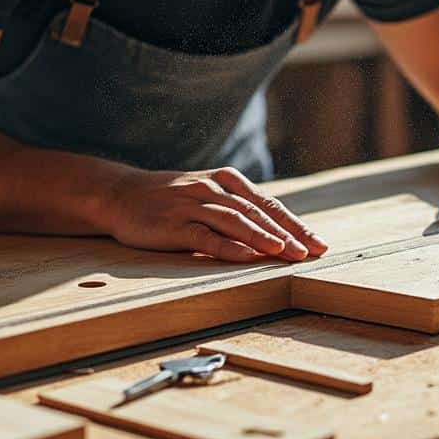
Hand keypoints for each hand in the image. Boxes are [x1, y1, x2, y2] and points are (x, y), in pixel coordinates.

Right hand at [99, 166, 327, 262]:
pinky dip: (228, 247)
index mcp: (226, 181)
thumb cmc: (169, 199)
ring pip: (235, 221)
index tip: (318, 243)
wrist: (119, 194)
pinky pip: (205, 237)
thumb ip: (237, 207)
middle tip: (312, 252)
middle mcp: (212, 190)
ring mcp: (192, 206)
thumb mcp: (206, 194)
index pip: (268, 204)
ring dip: (263, 238)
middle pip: (257, 212)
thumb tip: (276, 230)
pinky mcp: (173, 225)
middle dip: (288, 233)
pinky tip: (247, 257)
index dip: (295, 224)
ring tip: (286, 253)